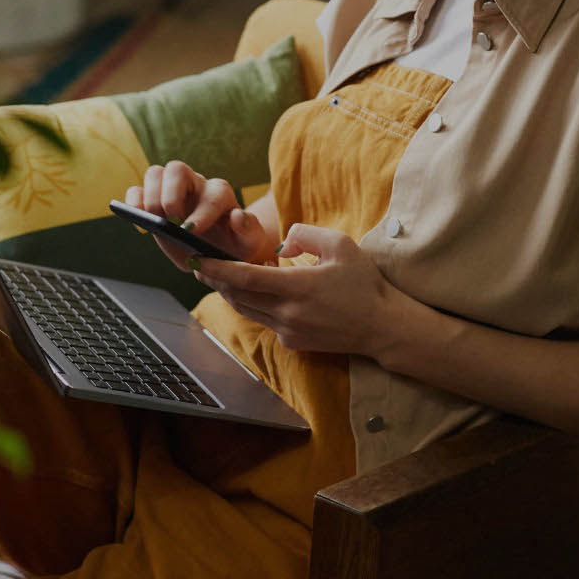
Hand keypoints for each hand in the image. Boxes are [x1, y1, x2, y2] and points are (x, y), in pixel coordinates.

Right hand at [124, 161, 274, 270]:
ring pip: (155, 173)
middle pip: (176, 169)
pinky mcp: (153, 200)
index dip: (202, 211)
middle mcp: (195, 185)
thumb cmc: (234, 244)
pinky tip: (142, 227)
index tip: (191, 231)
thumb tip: (238, 216)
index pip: (213, 194)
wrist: (217, 250)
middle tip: (172, 222)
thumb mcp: (250, 243)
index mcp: (221, 194)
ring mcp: (172, 190)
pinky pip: (136, 191)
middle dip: (171, 195)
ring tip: (156, 222)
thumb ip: (249, 231)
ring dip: (151, 197)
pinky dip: (134, 205)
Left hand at [190, 224, 409, 356]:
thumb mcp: (341, 244)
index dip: (216, 269)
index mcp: (298, 287)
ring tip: (221, 275)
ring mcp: (289, 332)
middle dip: (216, 280)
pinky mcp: (293, 343)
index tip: (196, 259)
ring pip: (247, 310)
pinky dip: (255, 304)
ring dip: (232, 293)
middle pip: (237, 297)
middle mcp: (288, 314)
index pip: (244, 278)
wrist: (382, 326)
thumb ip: (305, 234)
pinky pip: (265, 320)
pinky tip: (260, 290)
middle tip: (199, 263)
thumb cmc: (364, 283)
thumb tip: (280, 243)